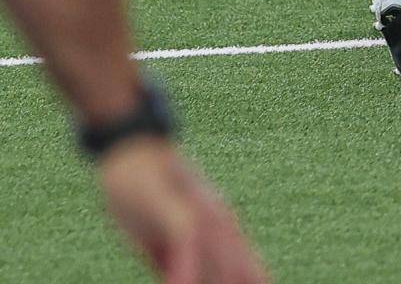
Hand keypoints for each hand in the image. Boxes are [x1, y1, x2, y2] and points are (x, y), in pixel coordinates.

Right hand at [98, 138, 267, 283]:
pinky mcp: (180, 212)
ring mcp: (204, 217)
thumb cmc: (146, 197)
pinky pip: (189, 248)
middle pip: (242, 273)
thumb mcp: (161, 240)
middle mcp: (222, 225)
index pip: (249, 272)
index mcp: (224, 231)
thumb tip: (181, 282)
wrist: (132, 149)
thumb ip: (174, 263)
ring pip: (222, 264)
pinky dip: (187, 274)